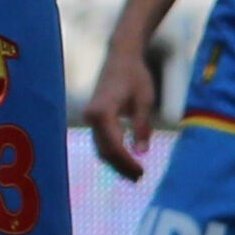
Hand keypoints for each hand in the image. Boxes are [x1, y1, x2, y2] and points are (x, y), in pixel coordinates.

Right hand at [86, 38, 161, 180]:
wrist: (121, 56)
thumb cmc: (135, 75)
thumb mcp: (144, 101)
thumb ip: (142, 127)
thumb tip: (142, 153)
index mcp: (102, 113)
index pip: (114, 146)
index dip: (127, 162)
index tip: (141, 172)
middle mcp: (91, 117)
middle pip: (104, 150)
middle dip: (121, 166)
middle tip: (139, 178)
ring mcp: (90, 117)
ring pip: (101, 147)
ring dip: (116, 162)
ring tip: (133, 173)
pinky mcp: (94, 117)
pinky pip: (100, 140)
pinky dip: (112, 151)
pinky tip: (125, 159)